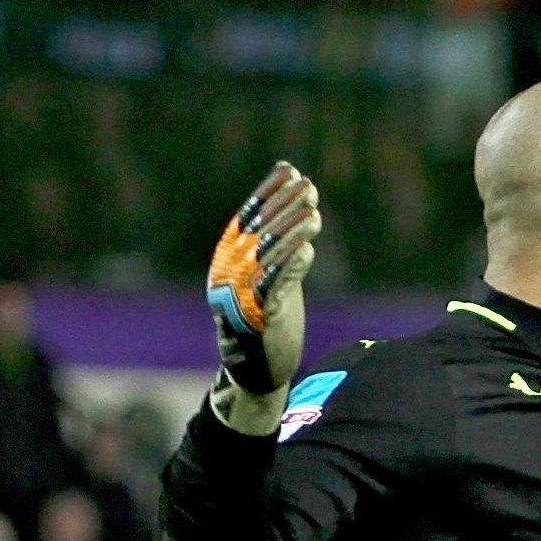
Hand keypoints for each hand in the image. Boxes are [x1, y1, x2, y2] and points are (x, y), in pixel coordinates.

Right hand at [207, 162, 320, 406]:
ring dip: (291, 233)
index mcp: (228, 260)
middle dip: (285, 207)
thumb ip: (283, 242)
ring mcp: (239, 297)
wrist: (255, 370)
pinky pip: (273, 289)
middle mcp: (228, 274)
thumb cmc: (265, 316)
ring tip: (313, 213)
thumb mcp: (272, 275)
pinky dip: (288, 268)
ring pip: (266, 258)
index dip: (269, 192)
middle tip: (308, 186)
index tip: (289, 170)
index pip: (248, 217)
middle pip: (259, 232)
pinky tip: (307, 249)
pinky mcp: (256, 319)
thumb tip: (299, 198)